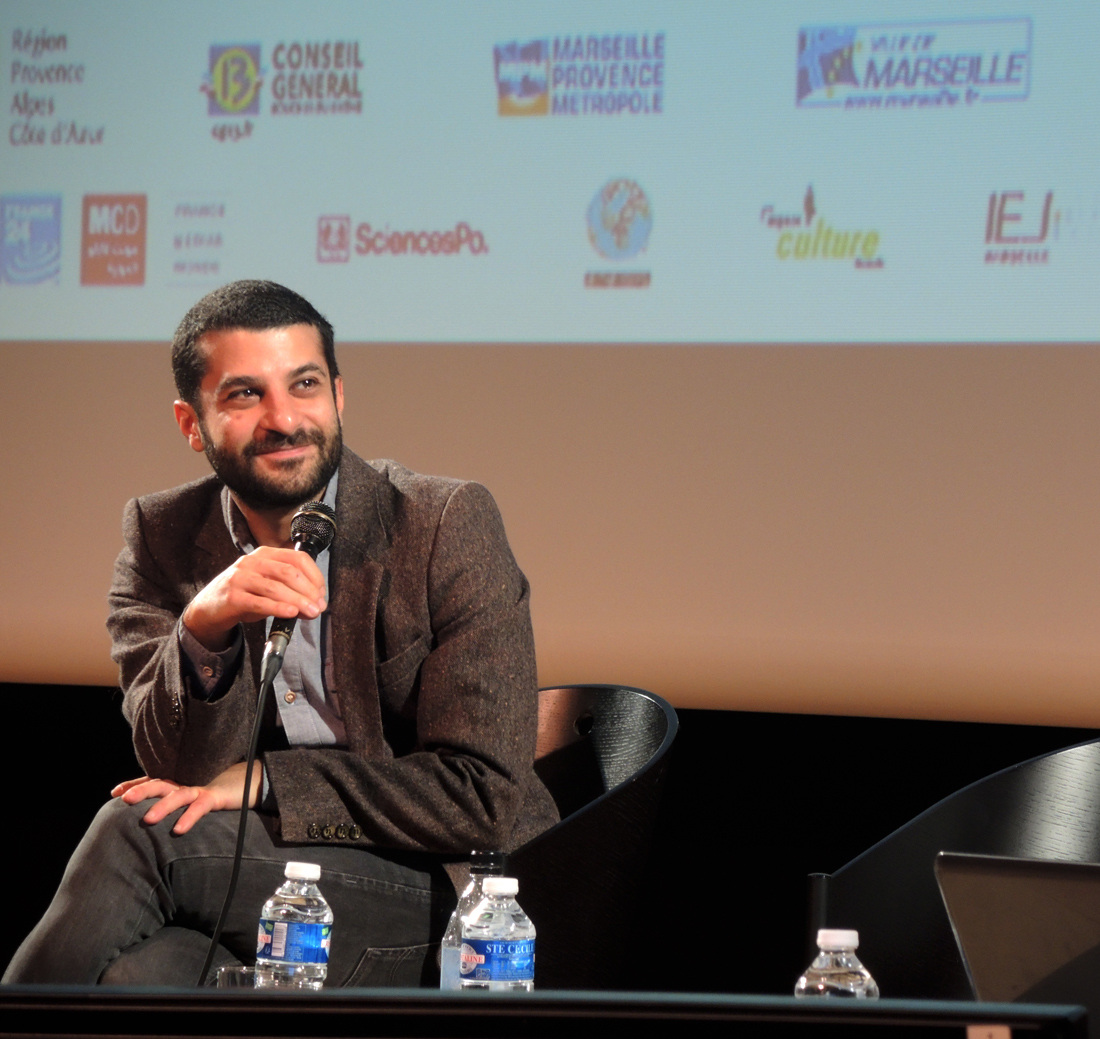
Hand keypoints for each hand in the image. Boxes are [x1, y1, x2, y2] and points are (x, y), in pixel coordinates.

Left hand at [111, 762, 261, 834]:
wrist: (250, 784)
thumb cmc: (218, 795)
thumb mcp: (193, 800)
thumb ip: (176, 806)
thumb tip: (153, 820)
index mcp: (179, 784)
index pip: (153, 781)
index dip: (134, 784)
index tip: (115, 793)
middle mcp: (187, 784)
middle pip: (160, 783)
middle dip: (141, 790)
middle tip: (123, 799)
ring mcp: (201, 790)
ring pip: (177, 795)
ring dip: (161, 806)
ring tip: (147, 820)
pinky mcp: (215, 797)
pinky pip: (200, 807)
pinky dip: (189, 817)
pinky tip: (178, 829)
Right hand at [182, 546, 326, 649]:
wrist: (208, 609)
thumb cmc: (244, 596)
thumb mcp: (268, 588)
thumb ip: (291, 593)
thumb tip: (316, 605)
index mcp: (265, 554)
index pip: (297, 558)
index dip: (314, 576)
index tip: (322, 594)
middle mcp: (252, 561)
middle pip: (289, 572)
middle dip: (309, 591)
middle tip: (319, 607)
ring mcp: (240, 577)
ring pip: (276, 587)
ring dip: (298, 601)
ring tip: (311, 612)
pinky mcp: (232, 596)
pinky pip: (260, 602)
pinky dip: (278, 608)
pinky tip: (291, 613)